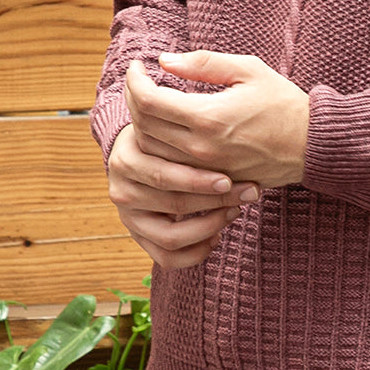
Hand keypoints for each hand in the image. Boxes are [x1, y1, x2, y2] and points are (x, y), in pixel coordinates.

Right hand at [107, 122, 259, 268]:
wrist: (142, 150)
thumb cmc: (166, 133)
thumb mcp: (168, 122)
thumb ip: (186, 122)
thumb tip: (224, 111)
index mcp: (125, 158)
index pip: (164, 176)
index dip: (200, 180)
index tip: (231, 178)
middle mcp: (121, 191)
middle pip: (173, 204)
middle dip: (216, 201)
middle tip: (248, 192)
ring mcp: (128, 219)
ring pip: (171, 237)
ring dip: (210, 226)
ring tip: (234, 210)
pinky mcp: (139, 238)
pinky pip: (166, 259)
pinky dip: (196, 252)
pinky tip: (217, 235)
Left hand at [125, 50, 309, 189]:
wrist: (311, 145)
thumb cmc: (282, 103)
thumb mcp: (248, 70)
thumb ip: (203, 63)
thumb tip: (165, 61)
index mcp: (208, 117)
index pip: (148, 101)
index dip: (134, 81)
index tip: (137, 66)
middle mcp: (200, 148)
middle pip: (142, 127)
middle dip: (133, 100)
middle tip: (140, 81)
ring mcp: (204, 169)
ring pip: (151, 151)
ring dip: (141, 125)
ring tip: (150, 102)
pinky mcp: (210, 181)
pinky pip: (169, 167)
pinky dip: (157, 147)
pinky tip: (165, 128)